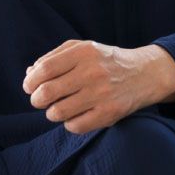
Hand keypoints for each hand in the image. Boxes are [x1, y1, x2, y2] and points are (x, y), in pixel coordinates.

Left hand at [22, 39, 174, 134]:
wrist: (145, 74)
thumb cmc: (106, 60)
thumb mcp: (83, 48)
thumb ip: (54, 57)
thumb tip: (29, 74)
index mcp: (84, 52)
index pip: (44, 69)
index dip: (31, 81)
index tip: (29, 87)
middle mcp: (93, 72)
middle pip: (47, 92)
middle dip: (36, 99)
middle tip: (40, 100)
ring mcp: (102, 94)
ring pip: (58, 113)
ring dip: (51, 113)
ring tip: (57, 108)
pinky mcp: (109, 113)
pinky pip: (75, 126)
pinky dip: (69, 124)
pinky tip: (74, 116)